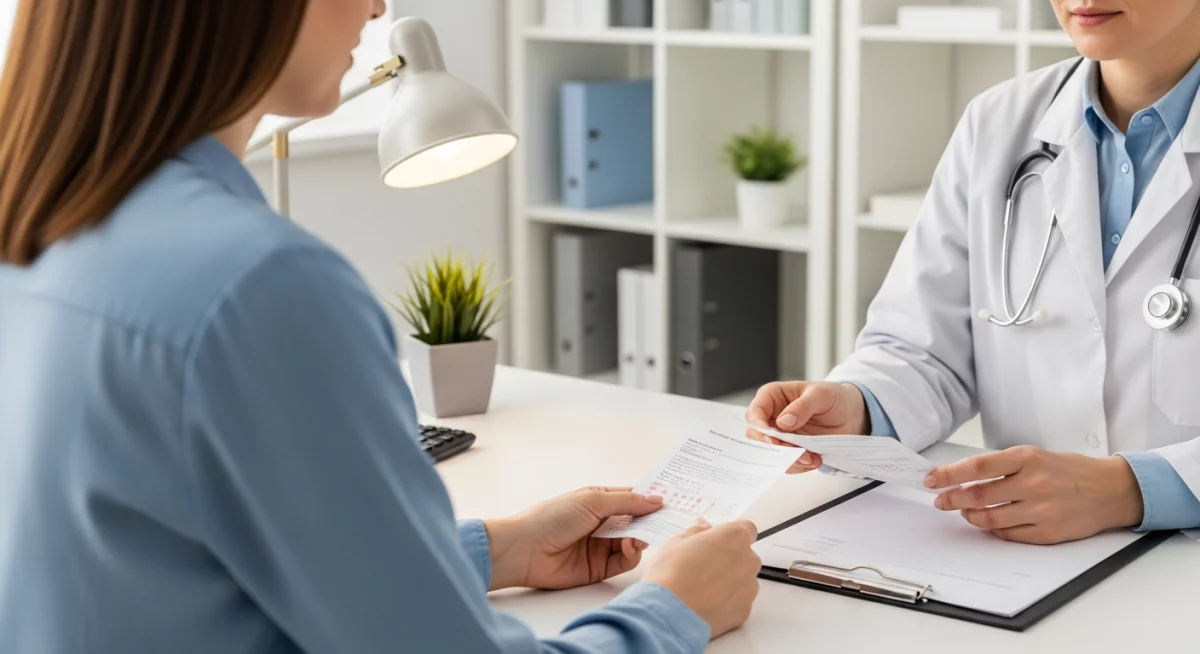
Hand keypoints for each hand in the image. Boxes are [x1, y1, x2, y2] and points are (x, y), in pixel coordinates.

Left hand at [483, 487, 662, 590]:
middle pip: (636, 522)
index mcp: (598, 500)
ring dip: (640, 539)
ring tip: (637, 538)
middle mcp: (601, 522)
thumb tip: (657, 499)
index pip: (631, 498)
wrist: (524, 550)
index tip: (673, 501)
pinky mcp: (598, 568)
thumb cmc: (552, 517)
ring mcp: (600, 545)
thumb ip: (627, 502)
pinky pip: (624, 562)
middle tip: (668, 522)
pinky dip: (631, 555)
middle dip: (651, 521)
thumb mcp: (593, 500)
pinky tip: (628, 548)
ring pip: (633, 542)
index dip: (650, 499)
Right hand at [643, 519, 761, 638]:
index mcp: (734, 537)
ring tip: (702, 590)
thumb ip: (697, 532)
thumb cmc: (671, 572)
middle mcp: (748, 560)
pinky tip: (706, 605)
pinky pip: (738, 602)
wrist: (669, 611)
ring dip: (729, 582)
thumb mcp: (677, 541)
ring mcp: (749, 588)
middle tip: (703, 567)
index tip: (718, 542)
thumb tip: (704, 527)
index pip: (747, 529)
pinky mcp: (744, 611)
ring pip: (743, 580)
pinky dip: (726, 603)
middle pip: (745, 556)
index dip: (731, 536)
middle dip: (730, 559)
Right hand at [744, 381, 869, 473]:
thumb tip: (783, 422)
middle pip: (757, 437)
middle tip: (798, 452)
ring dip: (790, 460)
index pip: (754, 413)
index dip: (759, 427)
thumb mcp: (822, 395)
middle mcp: (771, 417)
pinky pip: (785, 464)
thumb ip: (802, 406)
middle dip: (776, 449)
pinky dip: (799, 466)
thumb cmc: (834, 398)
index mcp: (772, 397)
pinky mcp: (788, 450)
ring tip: (812, 458)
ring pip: (770, 455)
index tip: (773, 440)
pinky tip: (815, 459)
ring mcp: (779, 436)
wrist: (851, 416)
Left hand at [924, 446, 1144, 543]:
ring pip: (990, 518)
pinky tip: (989, 522)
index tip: (931, 480)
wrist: (1110, 490)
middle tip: (941, 501)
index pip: (977, 467)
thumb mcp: (1035, 456)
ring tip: (965, 511)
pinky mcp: (1048, 532)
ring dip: (970, 516)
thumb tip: (962, 478)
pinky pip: (1008, 534)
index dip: (949, 475)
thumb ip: (1001, 466)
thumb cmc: (1068, 470)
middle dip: (952, 499)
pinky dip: (993, 529)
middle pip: (978, 495)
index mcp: (1027, 459)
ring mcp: (1041, 510)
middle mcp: (1033, 484)